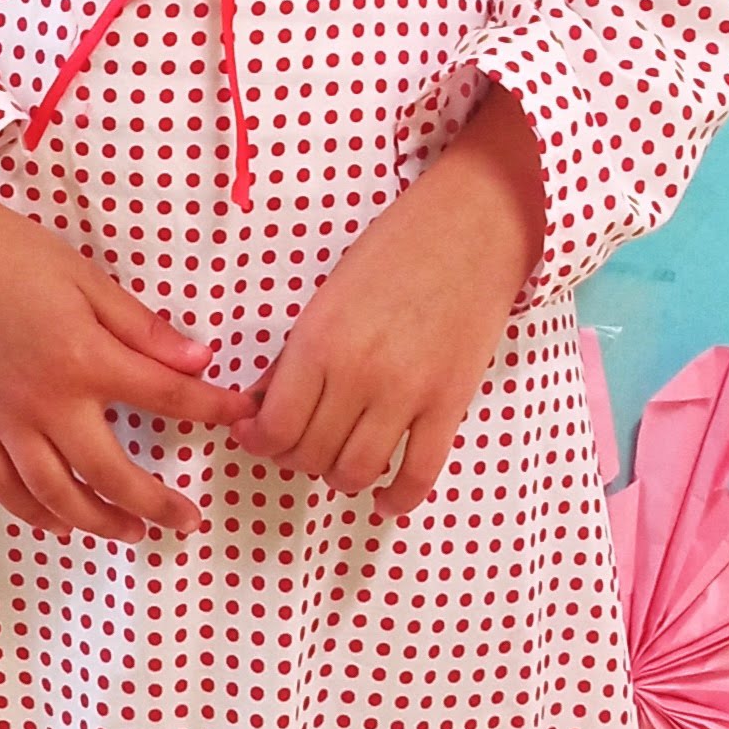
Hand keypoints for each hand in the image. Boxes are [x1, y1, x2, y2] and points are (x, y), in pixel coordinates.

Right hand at [0, 175, 244, 543]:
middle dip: (155, 503)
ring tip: (133, 533)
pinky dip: (33, 512)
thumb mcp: (86, 278)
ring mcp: (4, 419)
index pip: (165, 397)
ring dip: (98, 522)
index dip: (210, 409)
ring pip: (55, 493)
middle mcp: (46, 401)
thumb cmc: (11, 254)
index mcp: (83, 358)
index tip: (239, 417)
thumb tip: (199, 360)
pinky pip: (3, 484)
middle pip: (110, 473)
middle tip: (186, 521)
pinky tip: (60, 524)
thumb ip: (142, 328)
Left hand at [229, 88, 543, 519]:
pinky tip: (383, 500)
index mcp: (320, 341)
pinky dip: (397, 498)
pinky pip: (419, 474)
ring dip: (339, 476)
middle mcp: (360, 374)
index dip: (259, 441)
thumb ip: (295, 356)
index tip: (257, 436)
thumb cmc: (393, 252)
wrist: (471, 227)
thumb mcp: (328, 295)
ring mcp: (409, 394)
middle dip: (295, 457)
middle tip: (298, 444)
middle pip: (311, 454)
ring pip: (356, 471)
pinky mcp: (450, 404)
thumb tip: (260, 406)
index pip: (275, 425)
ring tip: (337, 461)